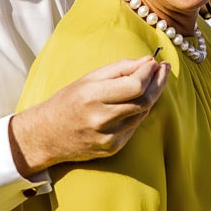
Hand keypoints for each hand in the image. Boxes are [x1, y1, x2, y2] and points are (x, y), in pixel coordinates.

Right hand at [9, 56, 169, 175]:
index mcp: (92, 96)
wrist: (46, 135)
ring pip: (143, 114)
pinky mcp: (112, 149)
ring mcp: (108, 137)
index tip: (155, 62)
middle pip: (144, 100)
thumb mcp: (89, 78)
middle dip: (158, 82)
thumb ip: (120, 69)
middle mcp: (101, 119)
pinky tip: (138, 101)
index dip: (149, 73)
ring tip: (155, 81)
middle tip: (164, 69)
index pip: (134, 85)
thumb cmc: (67, 101)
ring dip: (152, 96)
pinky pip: (134, 127)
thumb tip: (148, 62)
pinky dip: (139, 112)